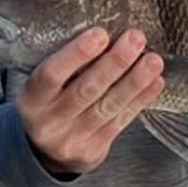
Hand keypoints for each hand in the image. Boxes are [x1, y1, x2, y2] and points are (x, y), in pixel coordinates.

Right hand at [17, 27, 164, 174]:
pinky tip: (155, 83)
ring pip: (108, 106)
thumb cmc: (48, 104)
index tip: (101, 34)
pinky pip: (120, 122)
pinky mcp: (93, 150)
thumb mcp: (42, 86)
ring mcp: (71, 138)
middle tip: (135, 39)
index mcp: (32, 98)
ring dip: (134, 81)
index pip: (51, 74)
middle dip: (115, 62)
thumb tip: (107, 34)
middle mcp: (49, 121)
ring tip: (153, 61)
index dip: (76, 54)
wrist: (43, 152)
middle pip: (86, 89)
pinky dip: (140, 100)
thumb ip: (64, 66)